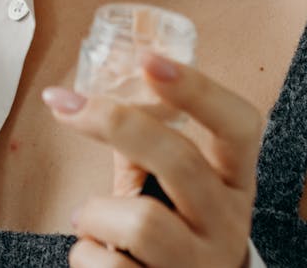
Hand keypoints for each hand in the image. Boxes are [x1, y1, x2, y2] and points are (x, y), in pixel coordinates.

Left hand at [42, 51, 262, 266]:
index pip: (239, 125)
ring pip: (141, 222)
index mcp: (235, 182)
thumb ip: (148, 143)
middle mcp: (228, 224)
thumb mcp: (178, 190)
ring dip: (96, 213)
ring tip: (91, 220)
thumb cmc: (178, 235)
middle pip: (180, 159)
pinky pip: (110, 267)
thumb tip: (97, 86)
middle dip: (116, 123)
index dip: (198, 90)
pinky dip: (87, 254)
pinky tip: (98, 255)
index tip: (148, 59)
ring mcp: (201, 266)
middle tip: (66, 106)